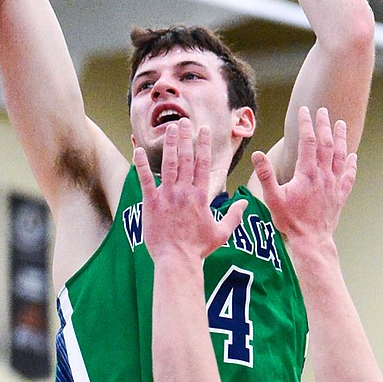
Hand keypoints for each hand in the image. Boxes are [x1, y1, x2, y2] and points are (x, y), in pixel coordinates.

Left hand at [133, 119, 246, 263]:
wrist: (177, 260)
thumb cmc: (199, 248)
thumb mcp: (221, 232)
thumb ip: (234, 215)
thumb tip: (244, 203)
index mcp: (201, 196)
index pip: (203, 164)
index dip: (203, 145)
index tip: (204, 130)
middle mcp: (185, 191)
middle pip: (186, 158)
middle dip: (186, 138)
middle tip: (184, 121)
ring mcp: (167, 196)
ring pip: (169, 164)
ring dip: (170, 144)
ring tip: (170, 128)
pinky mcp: (151, 203)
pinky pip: (145, 180)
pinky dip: (141, 165)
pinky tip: (137, 151)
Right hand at [252, 106, 355, 242]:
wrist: (312, 240)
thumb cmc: (290, 221)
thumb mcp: (273, 198)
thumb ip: (265, 175)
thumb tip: (256, 155)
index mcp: (307, 173)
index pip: (308, 141)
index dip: (306, 124)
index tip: (304, 111)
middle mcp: (324, 175)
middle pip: (326, 144)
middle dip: (324, 125)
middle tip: (323, 111)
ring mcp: (334, 185)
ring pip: (340, 156)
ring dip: (341, 139)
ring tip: (341, 124)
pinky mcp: (340, 195)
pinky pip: (348, 176)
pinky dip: (351, 164)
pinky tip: (352, 156)